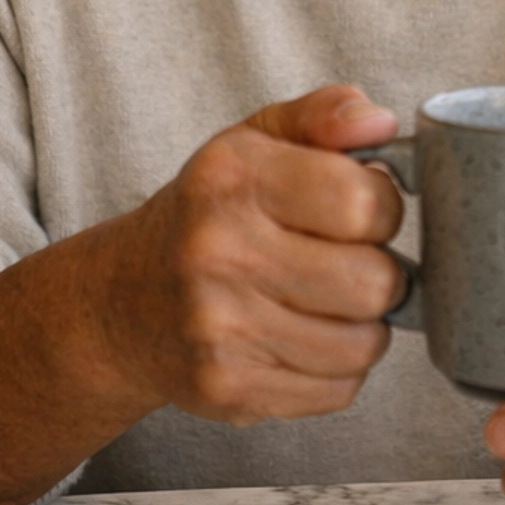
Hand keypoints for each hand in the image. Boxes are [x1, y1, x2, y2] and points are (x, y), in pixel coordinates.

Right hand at [101, 82, 407, 424]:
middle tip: (353, 262)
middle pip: (373, 282)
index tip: (364, 210)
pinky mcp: (228, 389)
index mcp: (232, 178)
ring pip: (364, 344)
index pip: (362, 203)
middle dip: (383, 271)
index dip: (384, 207)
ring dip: (364, 325)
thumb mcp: (254, 141)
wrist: (120, 301)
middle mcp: (217, 253)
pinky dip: (338, 368)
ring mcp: (220, 329)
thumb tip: (380, 124)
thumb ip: (323, 115)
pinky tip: (306, 338)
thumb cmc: (207, 215)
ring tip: (330, 302)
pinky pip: (340, 390)